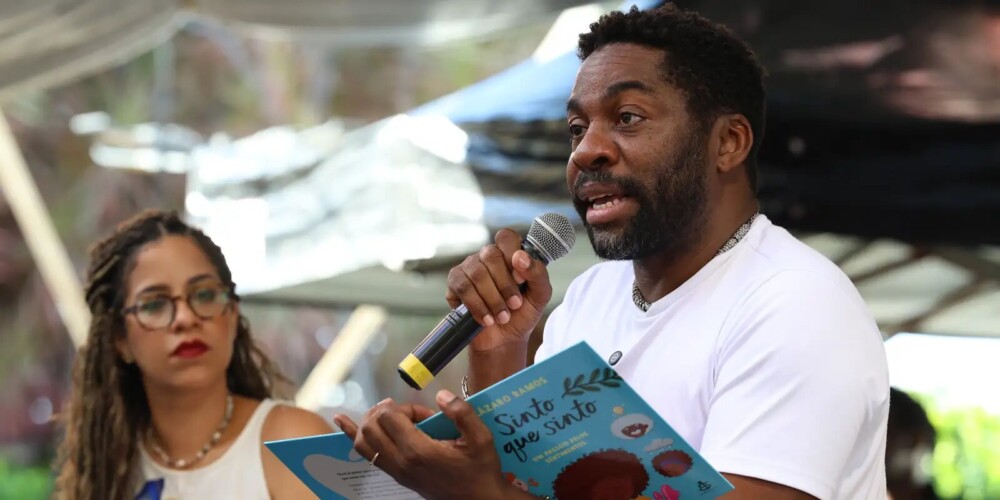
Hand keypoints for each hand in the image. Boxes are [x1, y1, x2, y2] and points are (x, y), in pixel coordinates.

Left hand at [334, 390, 524, 499]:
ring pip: (363, 441)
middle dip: (387, 412)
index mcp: (418, 451)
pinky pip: (366, 454)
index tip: (424, 414)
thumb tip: (441, 394)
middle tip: (408, 413)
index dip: (404, 407)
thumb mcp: (481, 439)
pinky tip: (341, 420)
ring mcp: (395, 471)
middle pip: (372, 425)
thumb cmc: (480, 469)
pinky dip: (353, 435)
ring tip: (387, 416)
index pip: (389, 416)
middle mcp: (401, 462)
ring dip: (371, 422)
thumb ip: (461, 413)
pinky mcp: (395, 476)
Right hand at [446, 229, 552, 351]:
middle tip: (515, 304)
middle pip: (491, 254)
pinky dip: (477, 306)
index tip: (521, 279)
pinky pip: (462, 287)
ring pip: (477, 273)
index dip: (513, 254)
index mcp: (509, 254)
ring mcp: (469, 268)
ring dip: (493, 299)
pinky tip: (487, 318)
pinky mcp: (455, 283)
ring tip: (503, 316)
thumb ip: (537, 273)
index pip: (506, 237)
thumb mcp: (540, 295)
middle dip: (505, 284)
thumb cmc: (523, 313)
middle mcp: (487, 257)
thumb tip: (520, 257)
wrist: (505, 339)